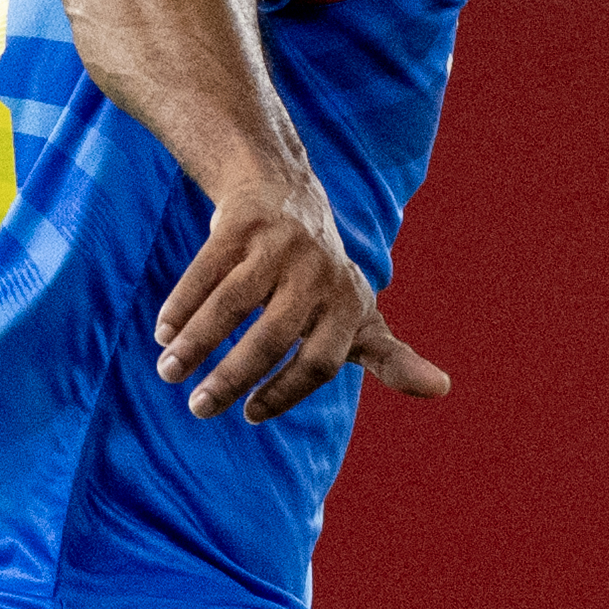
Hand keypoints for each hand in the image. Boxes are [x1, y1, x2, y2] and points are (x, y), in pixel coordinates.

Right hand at [153, 193, 447, 422]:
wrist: (284, 193)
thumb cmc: (322, 280)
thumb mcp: (361, 316)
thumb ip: (392, 359)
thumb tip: (443, 389)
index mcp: (349, 304)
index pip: (319, 363)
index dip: (285, 392)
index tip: (250, 414)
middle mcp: (319, 274)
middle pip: (273, 337)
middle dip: (232, 377)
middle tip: (199, 409)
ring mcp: (280, 245)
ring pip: (232, 303)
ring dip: (196, 343)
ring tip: (169, 374)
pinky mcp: (242, 223)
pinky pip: (206, 271)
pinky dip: (182, 304)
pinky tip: (165, 333)